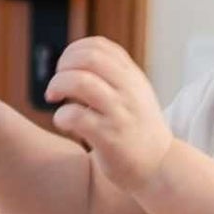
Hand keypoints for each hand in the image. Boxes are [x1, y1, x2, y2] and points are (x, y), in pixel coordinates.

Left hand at [44, 38, 170, 192]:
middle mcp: (128, 90)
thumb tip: (75, 60)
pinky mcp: (109, 137)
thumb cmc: (139, 131)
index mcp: (132, 77)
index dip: (74, 51)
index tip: (65, 68)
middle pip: (89, 58)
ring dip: (58, 86)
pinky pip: (76, 116)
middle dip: (63, 66)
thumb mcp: (136, 95)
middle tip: (56, 84)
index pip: (100, 46)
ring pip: (80, 82)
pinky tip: (64, 122)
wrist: (160, 167)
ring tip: (54, 99)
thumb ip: (114, 77)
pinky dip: (61, 116)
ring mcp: (119, 113)